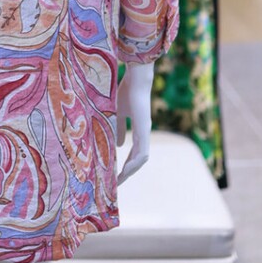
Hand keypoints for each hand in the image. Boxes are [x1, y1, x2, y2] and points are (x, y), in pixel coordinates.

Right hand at [116, 61, 153, 185]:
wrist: (136, 80)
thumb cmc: (127, 91)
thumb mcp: (118, 113)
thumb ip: (118, 128)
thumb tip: (117, 144)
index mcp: (138, 129)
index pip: (134, 151)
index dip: (126, 163)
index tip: (116, 173)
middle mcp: (144, 133)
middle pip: (138, 159)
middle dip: (128, 171)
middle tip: (117, 183)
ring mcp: (145, 132)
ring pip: (141, 158)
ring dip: (131, 170)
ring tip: (119, 179)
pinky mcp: (144, 130)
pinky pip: (142, 153)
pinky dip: (134, 163)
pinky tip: (125, 169)